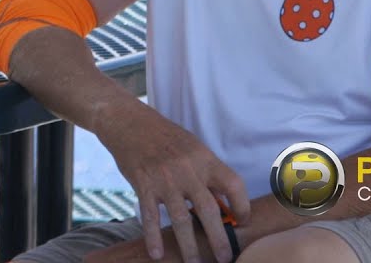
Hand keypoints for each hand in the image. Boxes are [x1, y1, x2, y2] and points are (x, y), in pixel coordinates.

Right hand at [97, 102, 248, 262]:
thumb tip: (221, 203)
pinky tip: (158, 253)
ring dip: (189, 245)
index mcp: (204, 158)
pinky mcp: (143, 184)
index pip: (233, 184)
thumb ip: (206, 173)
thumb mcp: (192, 147)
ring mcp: (164, 178)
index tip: (242, 222)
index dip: (242, 206)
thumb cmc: (164, 136)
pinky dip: (154, 237)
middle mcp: (187, 169)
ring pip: (181, 219)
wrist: (128, 121)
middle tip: (224, 258)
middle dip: (219, 238)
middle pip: (209, 209)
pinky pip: (151, 216)